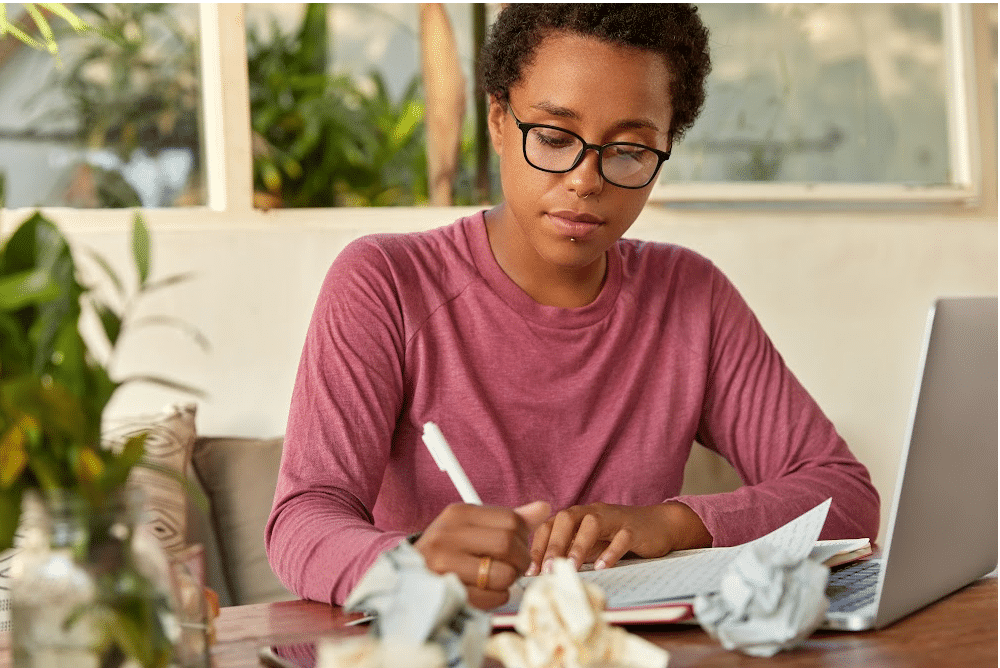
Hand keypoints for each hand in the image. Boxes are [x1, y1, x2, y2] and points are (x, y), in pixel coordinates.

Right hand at [413, 500, 549, 608]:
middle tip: (513, 567)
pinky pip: (492, 598)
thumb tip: (544, 508)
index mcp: (458, 514)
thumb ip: (508, 520)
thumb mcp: (472, 528)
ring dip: (507, 582)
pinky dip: (497, 598)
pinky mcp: (447, 592)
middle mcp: (448, 535)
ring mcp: (444, 565)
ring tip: (495, 579)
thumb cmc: (447, 552)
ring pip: (503, 574)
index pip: (511, 520)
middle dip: (520, 561)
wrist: (410, 577)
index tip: (518, 547)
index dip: (524, 538)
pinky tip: (485, 591)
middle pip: (508, 545)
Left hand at [527, 501, 710, 574]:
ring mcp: (614, 518)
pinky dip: (611, 552)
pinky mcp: (634, 529)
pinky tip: (602, 567)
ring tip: (571, 568)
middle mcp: (592, 512)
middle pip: (566, 519)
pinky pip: (621, 537)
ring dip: (578, 546)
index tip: (530, 570)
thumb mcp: (590, 543)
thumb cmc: (618, 535)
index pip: (550, 524)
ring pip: (592, 524)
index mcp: (578, 515)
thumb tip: (544, 573)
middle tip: (546, 569)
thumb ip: (570, 551)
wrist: (659, 524)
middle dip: (554, 544)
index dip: (537, 546)